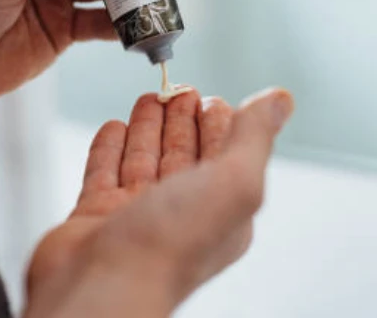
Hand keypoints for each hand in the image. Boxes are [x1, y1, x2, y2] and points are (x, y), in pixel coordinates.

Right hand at [24, 88, 293, 317]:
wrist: (102, 286)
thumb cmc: (171, 244)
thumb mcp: (234, 180)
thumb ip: (255, 136)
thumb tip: (281, 99)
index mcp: (222, 210)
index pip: (225, 154)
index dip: (219, 122)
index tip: (210, 96)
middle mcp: (181, 214)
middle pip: (182, 153)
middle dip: (181, 119)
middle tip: (178, 89)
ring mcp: (135, 215)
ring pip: (143, 158)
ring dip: (147, 126)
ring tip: (148, 98)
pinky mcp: (95, 217)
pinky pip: (104, 172)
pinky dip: (109, 147)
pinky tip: (113, 126)